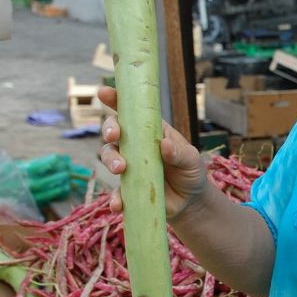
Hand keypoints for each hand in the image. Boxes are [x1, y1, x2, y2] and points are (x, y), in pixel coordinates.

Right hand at [97, 85, 207, 218]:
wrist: (191, 202)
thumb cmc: (191, 172)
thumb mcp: (192, 159)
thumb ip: (180, 152)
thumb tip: (164, 145)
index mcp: (150, 131)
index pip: (131, 112)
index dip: (115, 100)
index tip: (104, 92)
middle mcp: (135, 146)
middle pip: (113, 132)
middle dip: (109, 130)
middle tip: (114, 136)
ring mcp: (129, 166)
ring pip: (109, 157)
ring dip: (110, 160)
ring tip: (120, 168)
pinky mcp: (128, 189)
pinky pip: (115, 191)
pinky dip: (114, 197)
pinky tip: (118, 203)